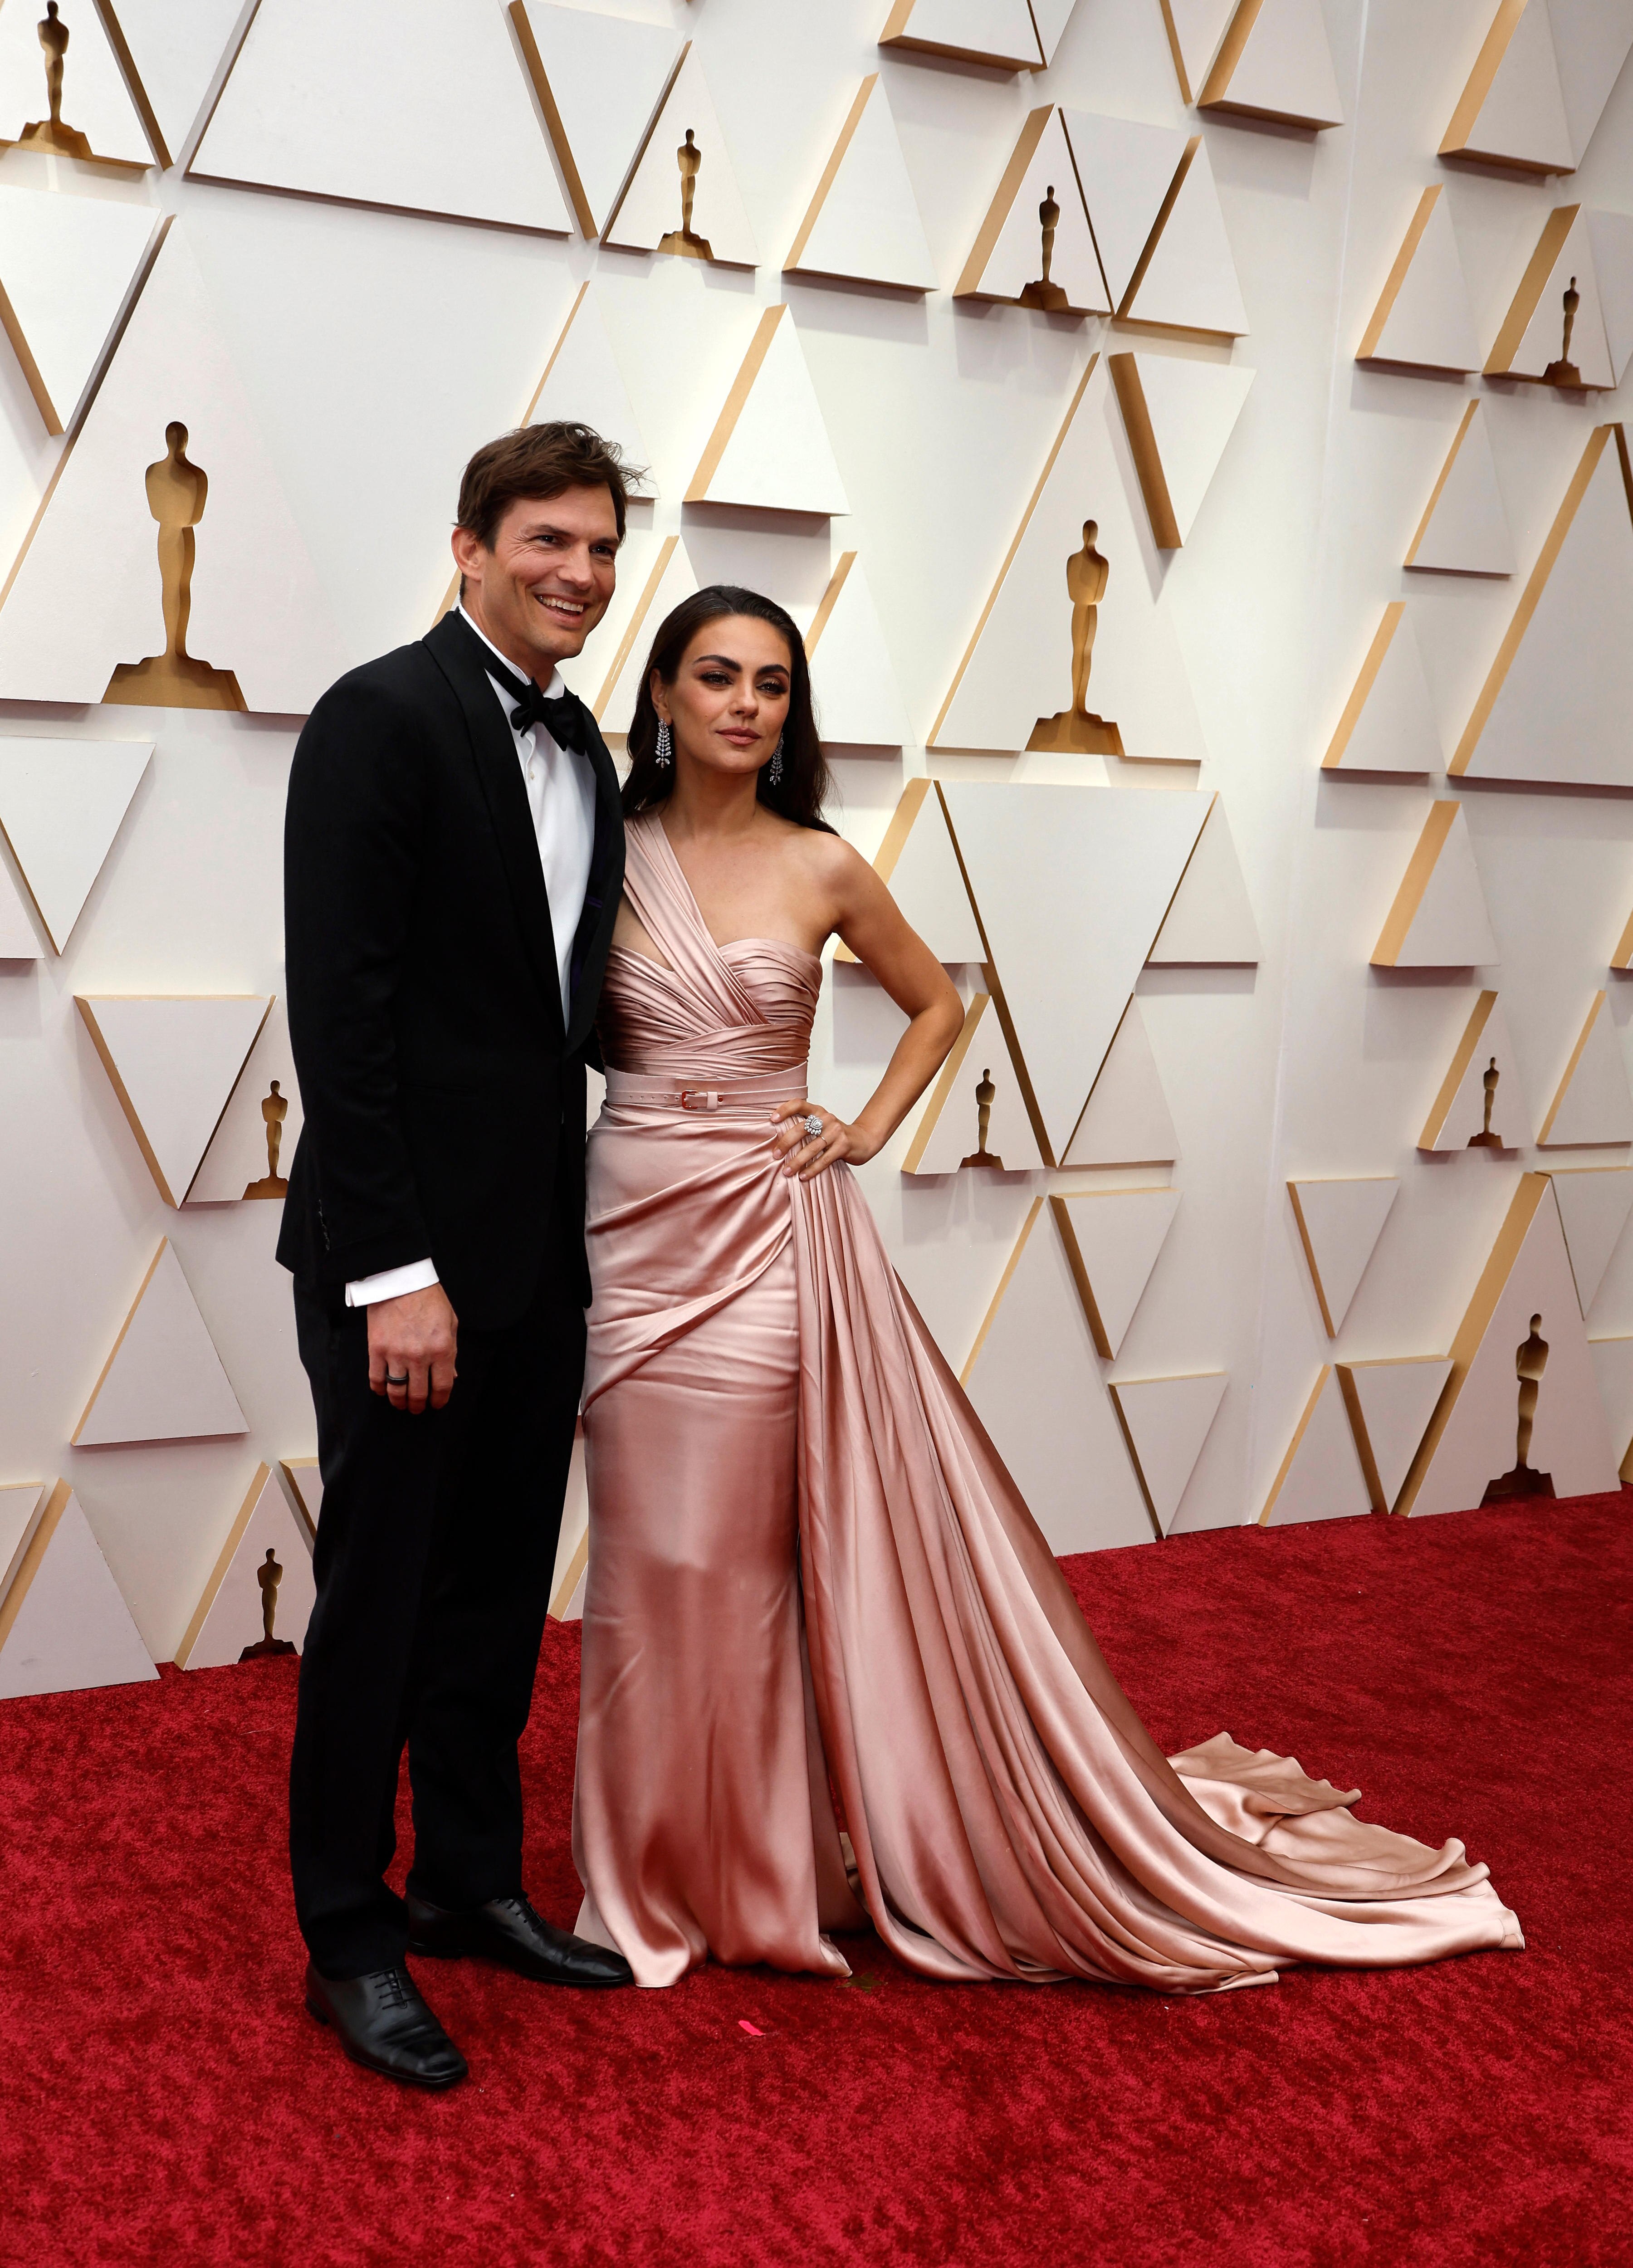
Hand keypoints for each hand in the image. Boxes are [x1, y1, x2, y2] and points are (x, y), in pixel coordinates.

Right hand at [368, 1284, 458, 1412]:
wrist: (401, 1280)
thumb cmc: (429, 1299)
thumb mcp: (450, 1323)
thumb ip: (451, 1352)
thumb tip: (451, 1376)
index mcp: (442, 1349)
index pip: (442, 1386)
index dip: (439, 1400)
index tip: (437, 1404)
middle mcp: (420, 1356)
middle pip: (418, 1393)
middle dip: (419, 1406)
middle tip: (417, 1408)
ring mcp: (396, 1354)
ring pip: (397, 1391)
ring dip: (399, 1402)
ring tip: (401, 1403)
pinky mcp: (377, 1349)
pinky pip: (376, 1379)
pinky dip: (380, 1390)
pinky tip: (384, 1391)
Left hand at [770, 1100, 879, 1179]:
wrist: (864, 1140)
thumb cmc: (836, 1135)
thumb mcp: (822, 1125)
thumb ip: (805, 1126)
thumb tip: (777, 1140)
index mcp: (818, 1111)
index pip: (799, 1104)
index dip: (784, 1109)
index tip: (772, 1120)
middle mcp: (827, 1118)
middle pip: (802, 1129)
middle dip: (786, 1143)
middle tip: (775, 1155)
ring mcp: (836, 1131)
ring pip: (812, 1148)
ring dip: (797, 1161)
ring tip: (787, 1172)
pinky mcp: (844, 1145)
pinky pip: (824, 1160)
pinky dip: (812, 1170)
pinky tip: (803, 1177)